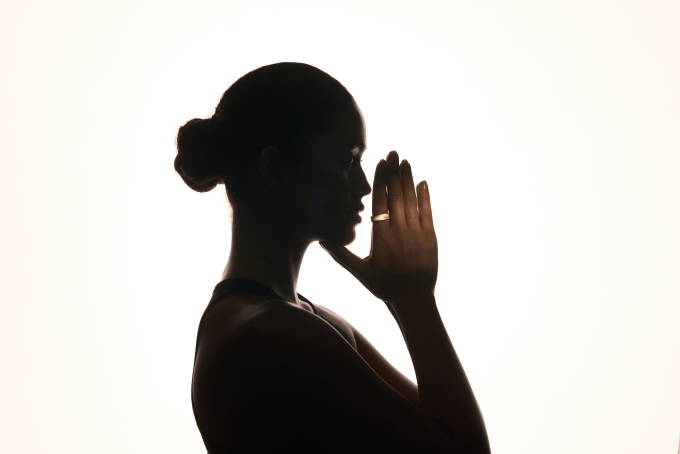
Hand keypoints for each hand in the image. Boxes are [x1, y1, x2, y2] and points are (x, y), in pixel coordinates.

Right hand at [320, 151, 437, 306]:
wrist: (413, 299)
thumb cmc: (384, 286)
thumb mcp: (360, 272)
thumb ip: (341, 255)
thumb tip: (322, 242)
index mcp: (381, 237)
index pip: (380, 202)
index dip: (381, 181)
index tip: (381, 164)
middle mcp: (399, 232)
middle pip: (396, 195)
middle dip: (395, 172)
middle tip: (394, 153)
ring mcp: (416, 233)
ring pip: (411, 200)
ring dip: (409, 179)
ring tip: (406, 162)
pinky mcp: (430, 237)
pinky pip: (427, 212)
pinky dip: (424, 196)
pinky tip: (421, 182)